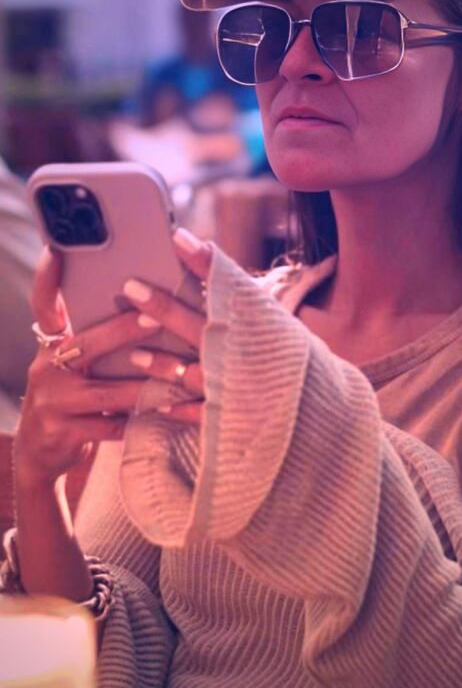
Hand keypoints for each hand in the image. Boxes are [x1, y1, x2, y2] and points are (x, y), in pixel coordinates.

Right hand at [14, 240, 208, 487]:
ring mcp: (52, 402)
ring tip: (178, 376)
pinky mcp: (62, 432)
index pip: (43, 304)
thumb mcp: (71, 363)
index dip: (46, 278)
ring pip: (106, 390)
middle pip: (86, 343)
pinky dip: (140, 418)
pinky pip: (111, 424)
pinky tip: (164, 412)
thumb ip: (93, 338)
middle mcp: (47, 367)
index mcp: (51, 343)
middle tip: (154, 319)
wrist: (41, 454)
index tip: (55, 249)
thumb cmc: (71, 396)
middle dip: (122, 330)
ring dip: (144, 385)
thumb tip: (144, 304)